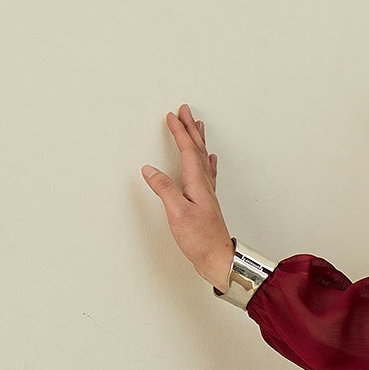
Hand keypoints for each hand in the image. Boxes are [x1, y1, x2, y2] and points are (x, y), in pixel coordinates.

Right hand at [140, 104, 233, 289]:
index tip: (171, 116)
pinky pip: (207, 173)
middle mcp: (204, 185)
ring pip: (202, 158)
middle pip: (197, 150)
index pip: (187, 151)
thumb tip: (149, 170)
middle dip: (190, 128)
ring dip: (198, 140)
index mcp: (197, 184)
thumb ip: (164, 189)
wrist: (219, 259)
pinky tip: (209, 159)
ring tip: (197, 125)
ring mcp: (207, 193)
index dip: (179, 132)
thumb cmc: (201, 240)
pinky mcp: (206, 202)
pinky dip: (206, 161)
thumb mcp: (177, 214)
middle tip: (185, 110)